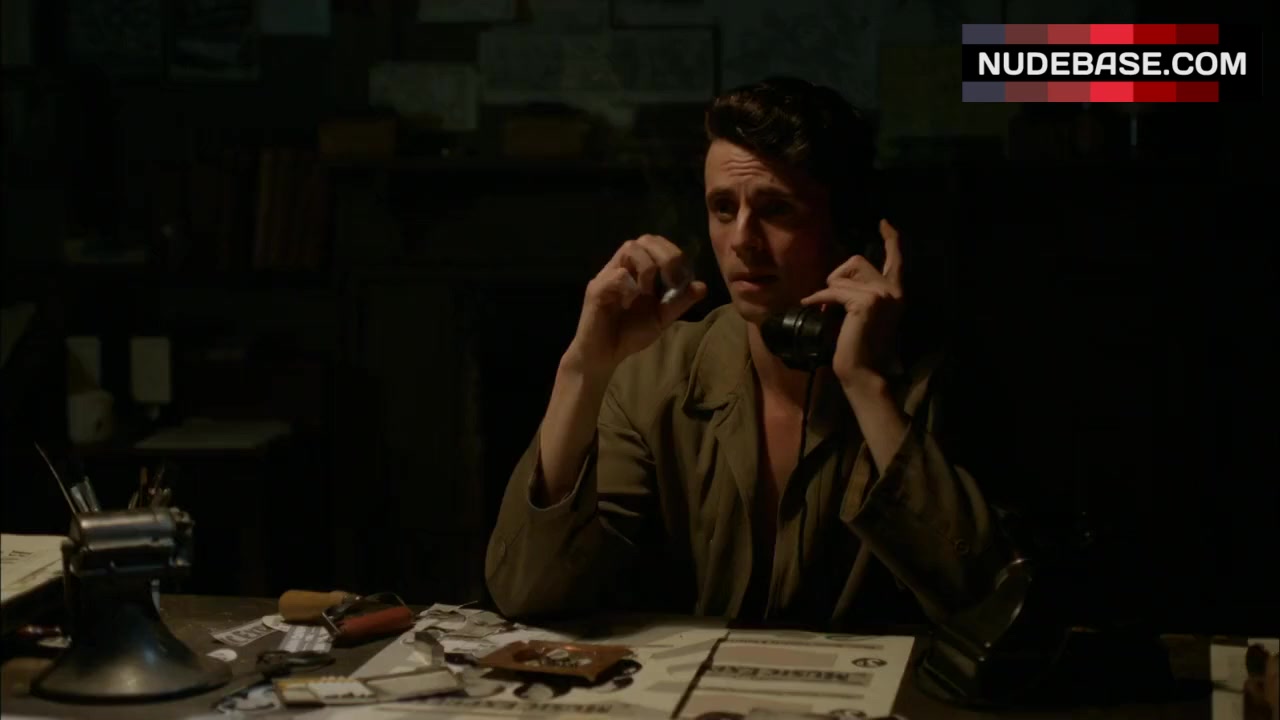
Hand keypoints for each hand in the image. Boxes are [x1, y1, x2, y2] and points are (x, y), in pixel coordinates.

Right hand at [568, 234, 706, 375]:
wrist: (603, 356)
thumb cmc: (629, 334)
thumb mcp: (661, 318)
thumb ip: (679, 302)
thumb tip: (702, 286)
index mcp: (637, 269)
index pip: (656, 243)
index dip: (673, 254)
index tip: (681, 279)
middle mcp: (622, 266)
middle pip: (645, 239)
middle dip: (665, 256)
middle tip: (671, 281)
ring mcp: (608, 275)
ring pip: (630, 248)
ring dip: (647, 268)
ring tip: (648, 292)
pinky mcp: (597, 289)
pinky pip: (617, 275)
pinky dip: (631, 287)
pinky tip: (631, 303)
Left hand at [800, 219, 903, 388]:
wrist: (862, 371)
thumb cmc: (857, 345)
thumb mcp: (861, 312)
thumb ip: (859, 291)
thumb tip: (838, 276)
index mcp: (895, 293)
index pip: (895, 259)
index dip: (890, 239)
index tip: (884, 223)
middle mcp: (893, 290)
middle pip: (857, 260)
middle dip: (837, 276)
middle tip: (831, 301)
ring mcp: (882, 295)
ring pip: (842, 275)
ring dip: (829, 290)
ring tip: (828, 311)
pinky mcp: (866, 302)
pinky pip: (833, 290)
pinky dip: (819, 298)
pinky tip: (812, 306)